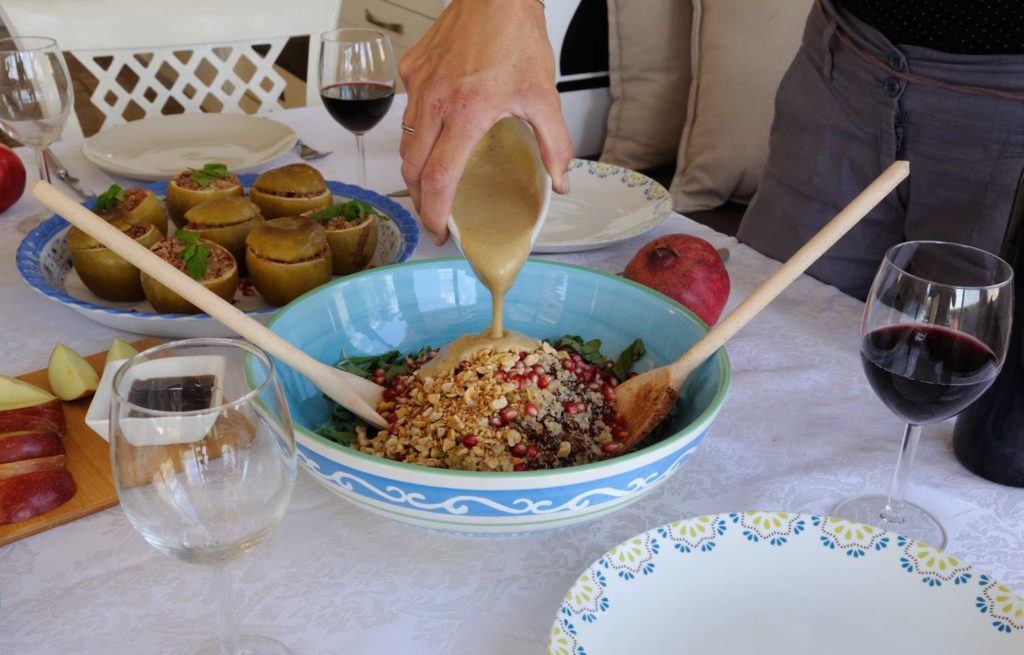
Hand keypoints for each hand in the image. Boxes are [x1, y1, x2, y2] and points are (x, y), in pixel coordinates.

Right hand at [399, 0, 571, 243]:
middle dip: (421, 200)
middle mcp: (434, 102)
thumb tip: (559, 181)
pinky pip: (407, 112)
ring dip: (416, 170)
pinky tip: (438, 133)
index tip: (439, 231)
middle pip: (412, 169)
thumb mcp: (544, 95)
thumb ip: (554, 144)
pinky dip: (418, 131)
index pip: (439, 179)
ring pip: (405, 143)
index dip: (435, 213)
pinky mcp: (411, 71)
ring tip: (434, 183)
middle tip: (436, 215)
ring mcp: (418, 86)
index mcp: (466, 113)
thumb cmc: (516, 37)